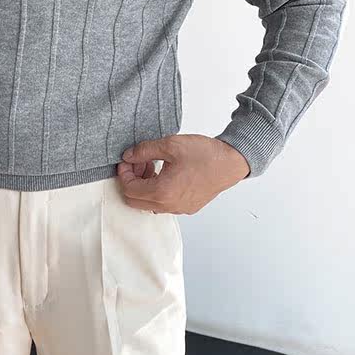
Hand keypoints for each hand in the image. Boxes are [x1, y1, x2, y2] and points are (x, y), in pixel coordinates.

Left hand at [117, 134, 249, 214]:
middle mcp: (169, 206)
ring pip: (148, 204)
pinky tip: (165, 174)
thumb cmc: (204, 154)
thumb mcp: (170, 144)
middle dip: (131, 181)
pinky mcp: (187, 208)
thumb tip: (128, 156)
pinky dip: (157, 191)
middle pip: (134, 201)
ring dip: (144, 187)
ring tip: (152, 166)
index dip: (123, 174)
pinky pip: (163, 205)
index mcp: (162, 192)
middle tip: (138, 163)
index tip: (127, 161)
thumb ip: (144, 150)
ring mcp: (179, 209)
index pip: (128, 189)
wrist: (231, 162)